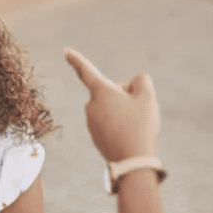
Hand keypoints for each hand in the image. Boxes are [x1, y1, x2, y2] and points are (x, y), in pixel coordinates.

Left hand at [64, 47, 160, 161]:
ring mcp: (91, 122)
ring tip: (134, 125)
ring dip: (122, 111)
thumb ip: (141, 81)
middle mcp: (90, 106)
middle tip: (138, 111)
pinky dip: (118, 125)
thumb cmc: (140, 126)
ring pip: (110, 108)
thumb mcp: (148, 96)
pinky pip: (108, 122)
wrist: (133, 161)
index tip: (65, 51)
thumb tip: (132, 85)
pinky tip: (128, 135)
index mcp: (101, 92)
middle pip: (109, 92)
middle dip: (123, 96)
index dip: (76, 60)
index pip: (86, 71)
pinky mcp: (95, 136)